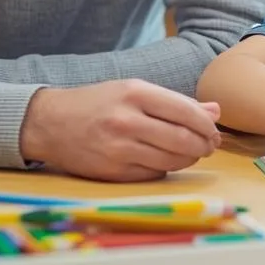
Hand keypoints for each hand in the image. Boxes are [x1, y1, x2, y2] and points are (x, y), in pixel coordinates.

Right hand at [20, 80, 222, 181]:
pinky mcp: (112, 171)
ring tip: (191, 154)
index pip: (186, 111)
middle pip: (183, 139)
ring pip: (171, 160)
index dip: (207, 125)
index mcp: (135, 93)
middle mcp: (127, 120)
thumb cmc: (98, 102)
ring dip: (189, 159)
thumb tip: (215, 111)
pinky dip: (165, 168)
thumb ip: (175, 101)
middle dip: (203, 146)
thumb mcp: (133, 90)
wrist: (49, 123)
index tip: (214, 132)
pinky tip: (164, 161)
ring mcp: (118, 148)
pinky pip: (153, 174)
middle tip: (209, 146)